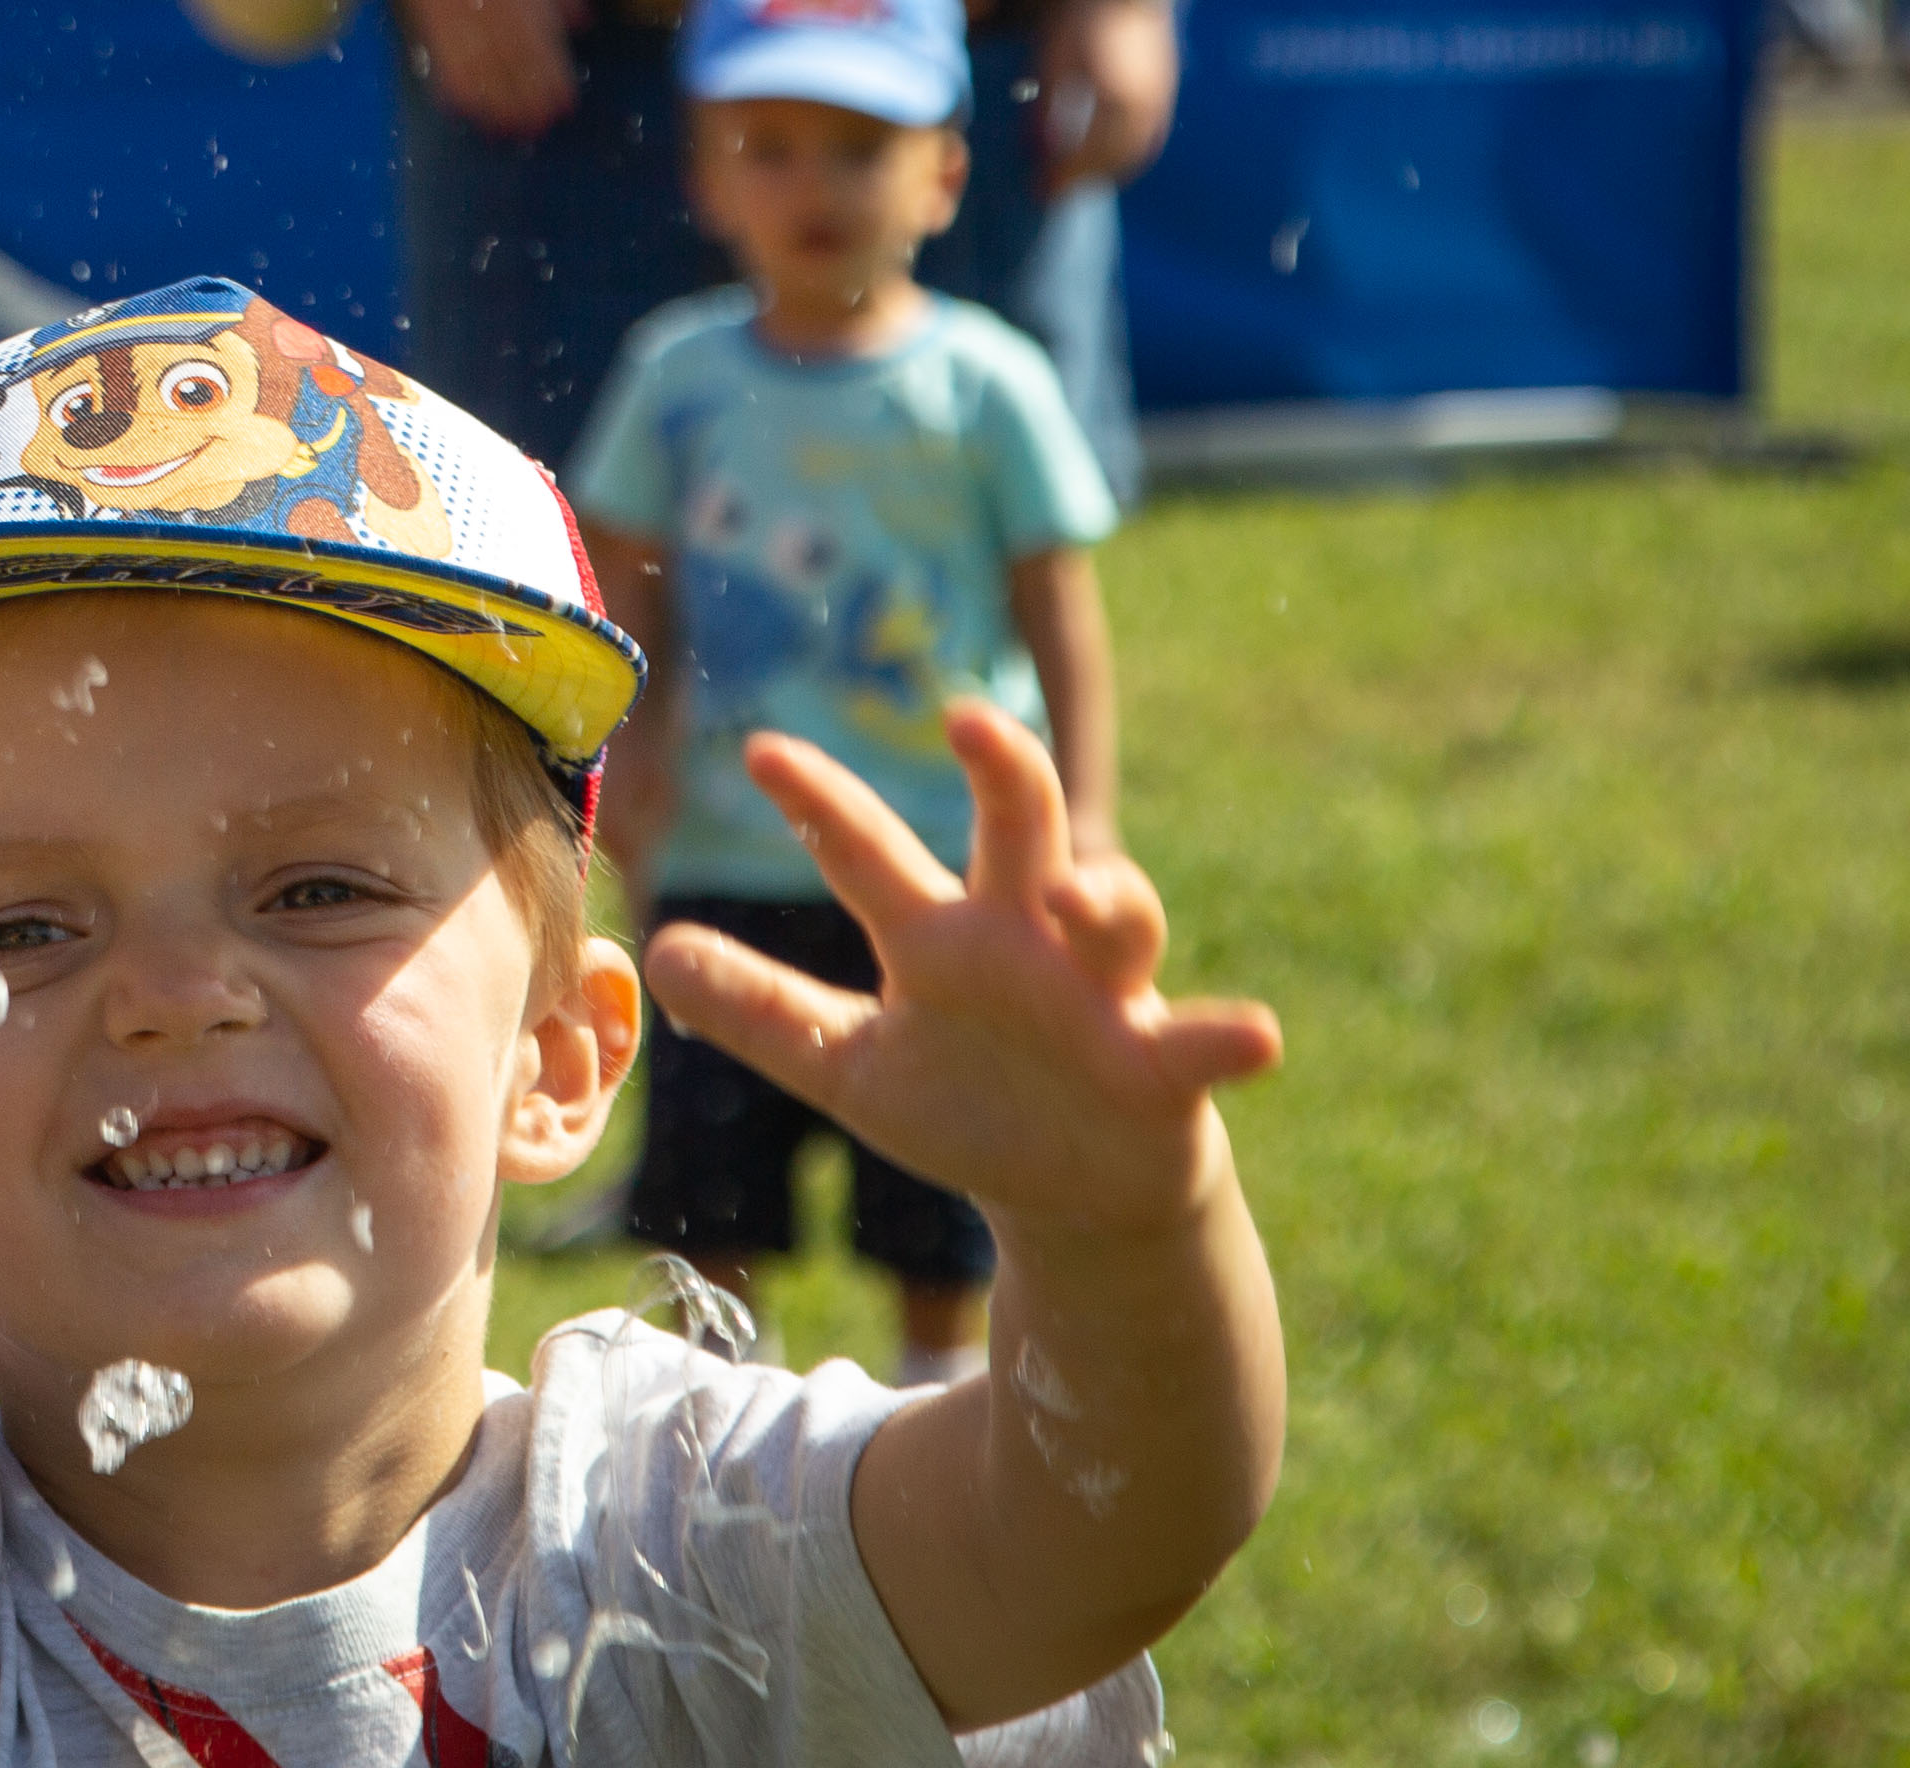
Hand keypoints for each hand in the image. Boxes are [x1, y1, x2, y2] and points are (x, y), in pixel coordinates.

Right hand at [392, 0, 582, 135]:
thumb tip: (582, 25)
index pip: (545, 50)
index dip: (555, 83)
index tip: (564, 107)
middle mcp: (495, 7)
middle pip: (516, 69)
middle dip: (530, 103)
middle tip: (539, 127)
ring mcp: (460, 14)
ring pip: (482, 75)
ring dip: (497, 106)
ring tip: (509, 128)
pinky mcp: (432, 18)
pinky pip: (446, 65)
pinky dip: (459, 92)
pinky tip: (469, 108)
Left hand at [643, 708, 1278, 1245]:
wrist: (1080, 1190)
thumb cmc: (967, 1103)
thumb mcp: (849, 1068)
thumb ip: (762, 1012)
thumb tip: (655, 953)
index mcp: (939, 936)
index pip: (869, 852)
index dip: (819, 801)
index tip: (757, 749)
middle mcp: (1024, 940)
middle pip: (1017, 831)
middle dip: (1002, 770)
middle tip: (968, 718)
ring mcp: (1100, 996)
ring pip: (1118, 917)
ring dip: (1110, 898)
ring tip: (1084, 895)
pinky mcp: (1163, 1069)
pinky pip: (1200, 1043)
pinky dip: (1226, 1036)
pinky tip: (1254, 1034)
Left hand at [1039, 0, 1177, 186]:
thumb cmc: (1082, 15)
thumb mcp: (1054, 60)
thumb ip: (1047, 108)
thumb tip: (1037, 149)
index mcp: (1118, 103)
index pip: (1088, 156)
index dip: (1063, 176)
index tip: (1038, 191)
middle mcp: (1147, 107)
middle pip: (1116, 161)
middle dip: (1085, 180)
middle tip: (1054, 191)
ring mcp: (1162, 98)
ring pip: (1138, 152)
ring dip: (1109, 172)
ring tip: (1078, 179)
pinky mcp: (1166, 87)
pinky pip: (1151, 136)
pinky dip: (1129, 155)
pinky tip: (1108, 155)